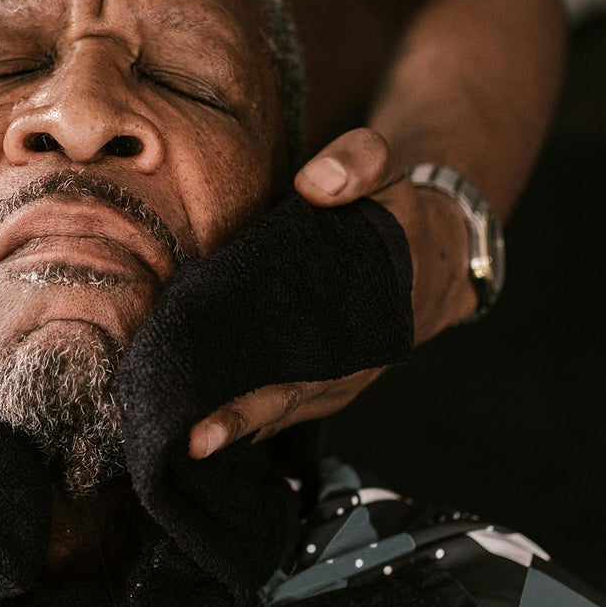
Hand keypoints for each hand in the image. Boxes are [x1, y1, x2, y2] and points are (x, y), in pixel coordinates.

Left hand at [188, 127, 475, 459]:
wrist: (437, 252)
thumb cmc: (398, 213)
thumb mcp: (387, 173)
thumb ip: (357, 164)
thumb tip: (315, 183)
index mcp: (364, 325)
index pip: (299, 374)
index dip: (252, 402)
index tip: (203, 424)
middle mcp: (347, 366)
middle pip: (278, 406)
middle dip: (226, 427)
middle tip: (174, 443)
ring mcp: (334, 379)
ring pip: (276, 412)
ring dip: (228, 427)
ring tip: (168, 437)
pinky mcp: (321, 378)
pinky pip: (279, 403)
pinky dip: (242, 415)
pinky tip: (194, 420)